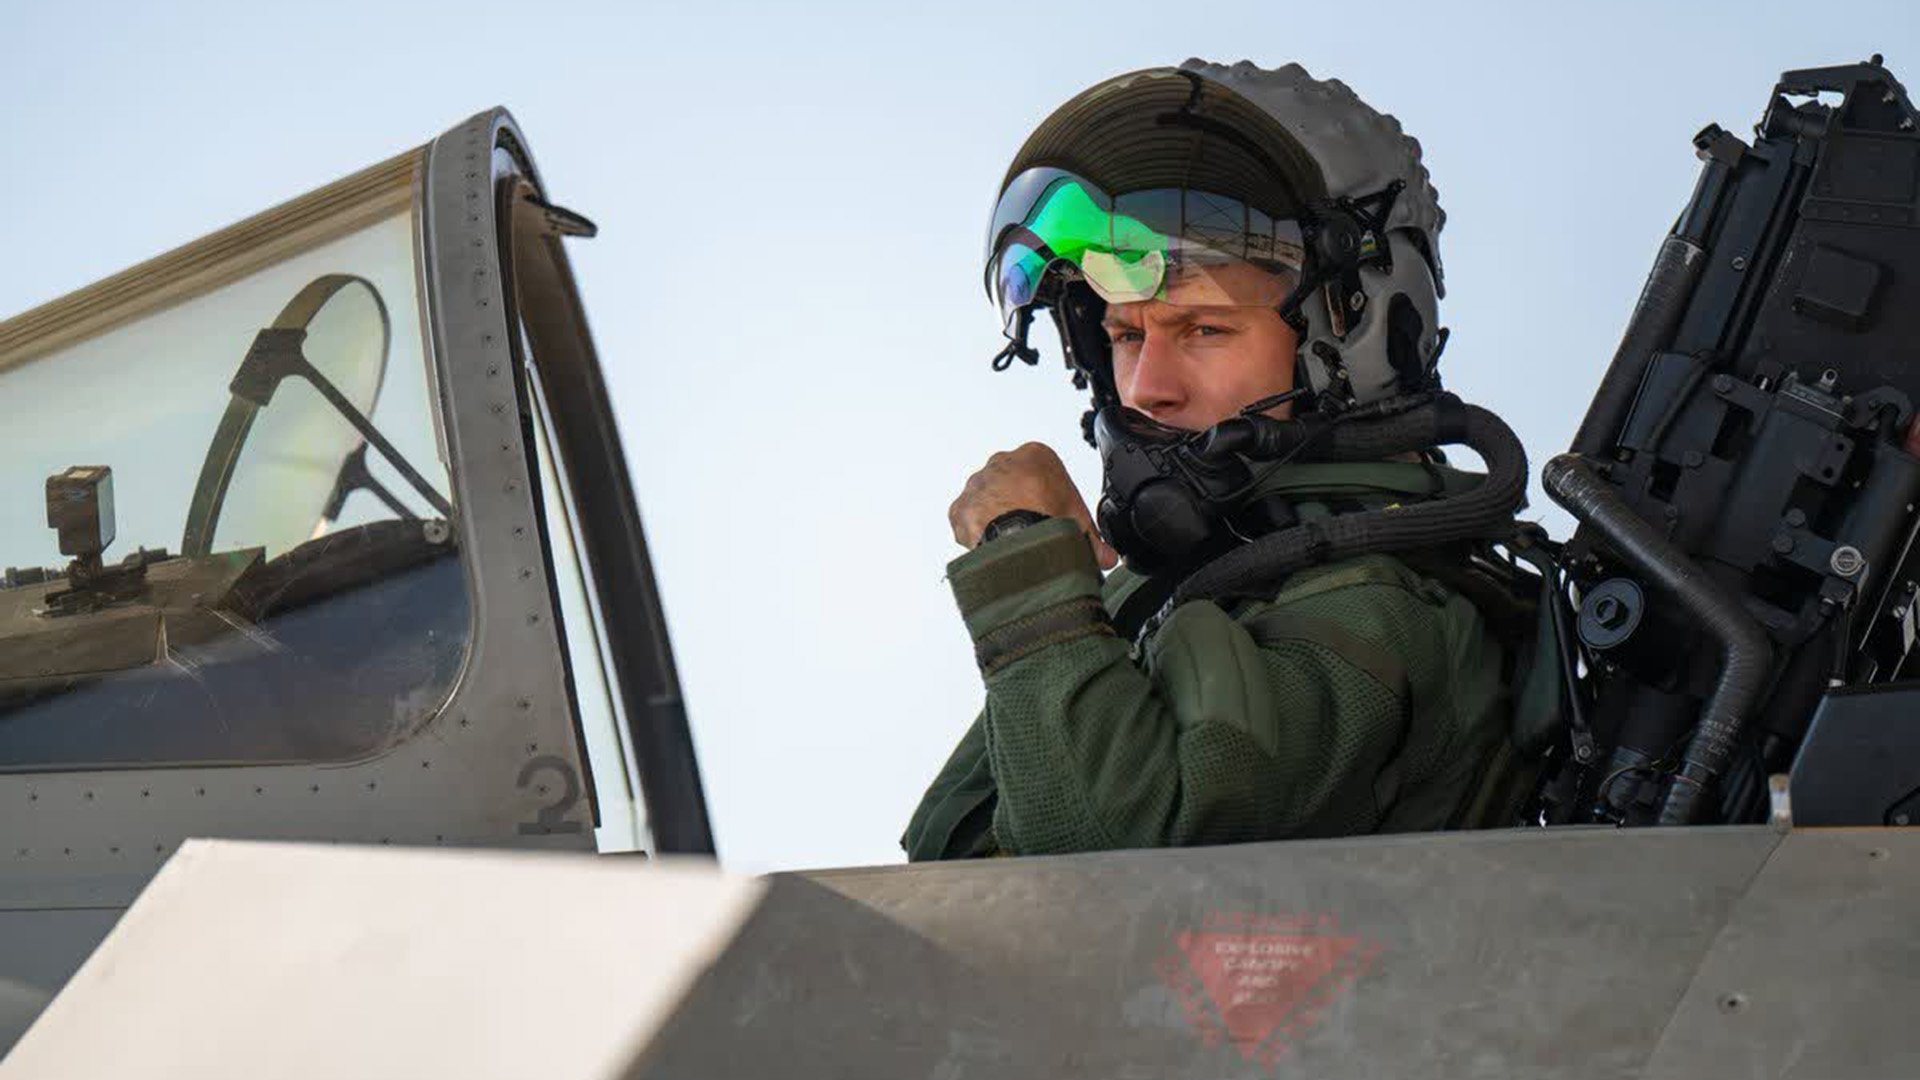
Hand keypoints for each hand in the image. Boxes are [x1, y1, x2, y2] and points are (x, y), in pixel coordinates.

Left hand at [949, 442, 1118, 569]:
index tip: (1051, 518)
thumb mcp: (1080, 523)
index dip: (1049, 501)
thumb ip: (1091, 537)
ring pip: (988, 502)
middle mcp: (1002, 462)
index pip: (1042, 475)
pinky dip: (977, 534)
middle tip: (1032, 531)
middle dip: (1020, 506)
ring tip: (1013, 543)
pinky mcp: (961, 507)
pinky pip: (967, 521)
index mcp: (1035, 455)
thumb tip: (1107, 557)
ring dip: (996, 519)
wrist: (1018, 536)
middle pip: (1012, 486)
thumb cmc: (1050, 519)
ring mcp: (978, 484)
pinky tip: (994, 547)